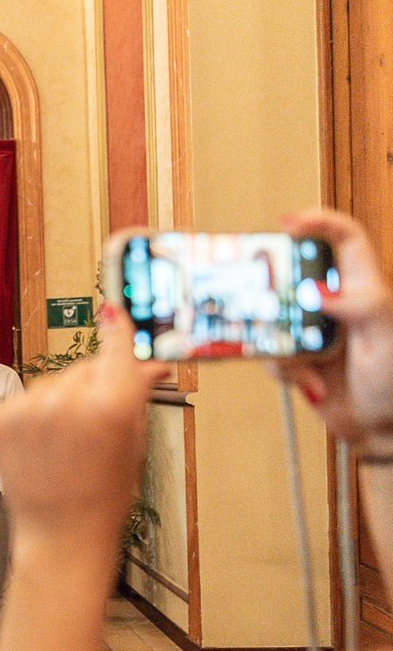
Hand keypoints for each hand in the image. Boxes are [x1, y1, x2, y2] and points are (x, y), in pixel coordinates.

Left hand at [0, 303, 167, 556]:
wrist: (60, 534)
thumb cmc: (104, 495)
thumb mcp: (132, 442)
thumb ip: (135, 392)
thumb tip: (148, 359)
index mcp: (110, 407)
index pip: (116, 349)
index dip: (118, 329)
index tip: (114, 307)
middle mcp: (66, 401)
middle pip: (85, 368)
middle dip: (95, 385)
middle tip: (97, 425)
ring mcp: (28, 409)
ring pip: (54, 382)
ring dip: (62, 401)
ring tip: (67, 444)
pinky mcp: (0, 418)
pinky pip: (26, 398)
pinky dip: (34, 414)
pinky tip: (43, 446)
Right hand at [277, 210, 392, 455]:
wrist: (382, 428)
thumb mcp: (388, 339)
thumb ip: (362, 308)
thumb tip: (322, 292)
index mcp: (363, 288)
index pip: (344, 239)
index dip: (317, 222)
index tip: (287, 224)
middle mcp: (333, 304)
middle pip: (292, 276)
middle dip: (276, 294)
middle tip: (269, 308)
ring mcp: (311, 329)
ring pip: (274, 319)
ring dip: (284, 347)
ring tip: (309, 368)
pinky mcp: (295, 356)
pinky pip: (270, 353)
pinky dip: (287, 372)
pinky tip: (311, 384)